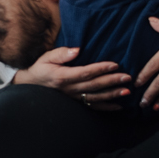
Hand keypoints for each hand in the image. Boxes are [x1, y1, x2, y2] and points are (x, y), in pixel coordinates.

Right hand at [13, 46, 130, 110]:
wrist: (31, 85)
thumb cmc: (40, 69)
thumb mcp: (46, 57)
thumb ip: (61, 53)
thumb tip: (77, 50)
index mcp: (63, 77)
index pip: (86, 72)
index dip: (101, 69)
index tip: (115, 64)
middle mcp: (70, 89)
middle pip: (94, 85)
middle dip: (112, 81)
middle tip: (128, 77)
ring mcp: (73, 98)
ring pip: (96, 97)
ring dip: (112, 95)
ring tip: (127, 91)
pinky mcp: (76, 103)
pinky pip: (92, 107)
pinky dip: (106, 107)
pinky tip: (119, 106)